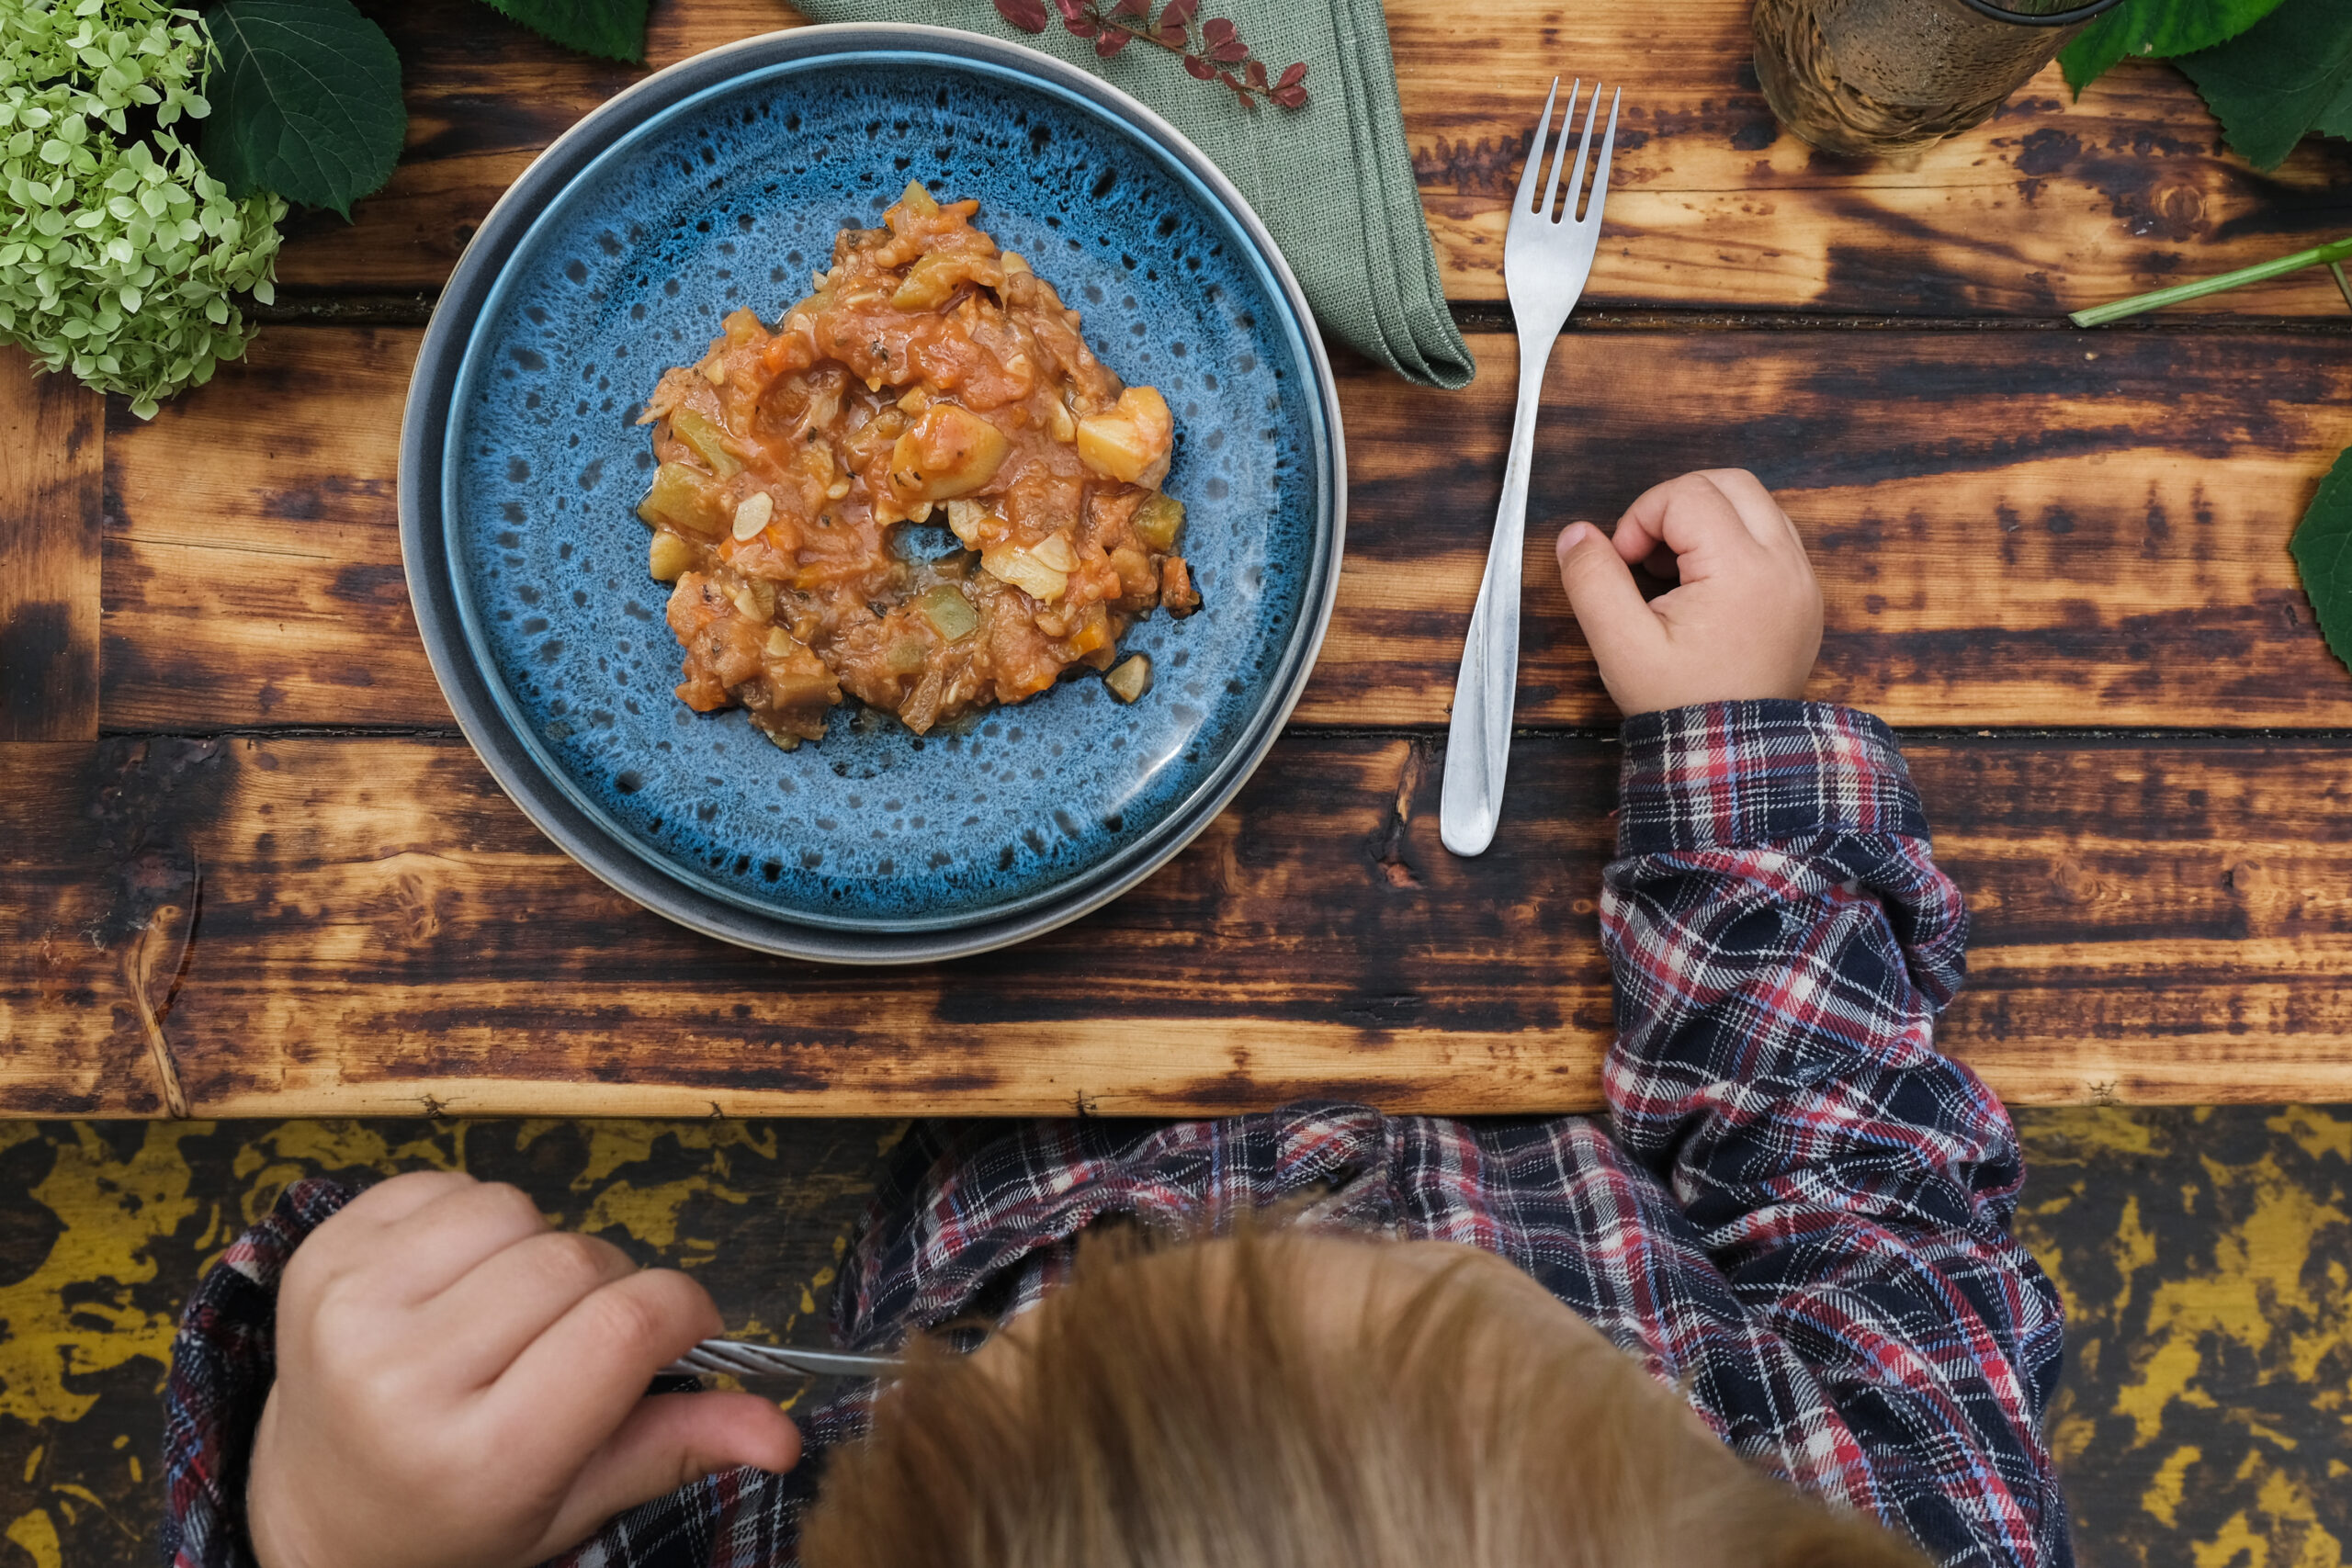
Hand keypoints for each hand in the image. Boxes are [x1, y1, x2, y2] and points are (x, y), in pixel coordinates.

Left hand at [247, 1172, 799, 1567]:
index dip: (682, 1310)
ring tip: (512, 1310)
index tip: (687, 1329)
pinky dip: (472, 1221)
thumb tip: (782, 1432)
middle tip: (587, 1337)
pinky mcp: (317, 1260)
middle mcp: (402, 1379)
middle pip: (577, 1262)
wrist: (316, 1517)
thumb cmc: (455, 1517)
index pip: (623, 1328)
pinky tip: (458, 1282)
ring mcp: (350, 1310)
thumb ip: (673, 1450)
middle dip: (611, 1285)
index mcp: (479, 1456)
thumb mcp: (570, 1507)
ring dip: (537, 1247)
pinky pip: (444, 1185)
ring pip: (513, 1208)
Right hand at [1553, 468, 1822, 716]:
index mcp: (1742, 570)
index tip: (1624, 564)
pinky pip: (1771, 537)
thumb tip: (1576, 534)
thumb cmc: (1680, 704)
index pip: (1687, 495)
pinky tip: (1703, 585)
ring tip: (1674, 571)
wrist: (1731, 757)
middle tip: (1647, 555)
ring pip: (1755, 504)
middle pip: (1731, 483)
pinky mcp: (1804, 596)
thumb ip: (1592, 581)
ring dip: (1706, 519)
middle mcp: (1785, 565)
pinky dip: (1733, 541)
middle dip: (1676, 504)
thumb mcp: (1619, 646)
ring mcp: (1802, 579)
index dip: (1641, 518)